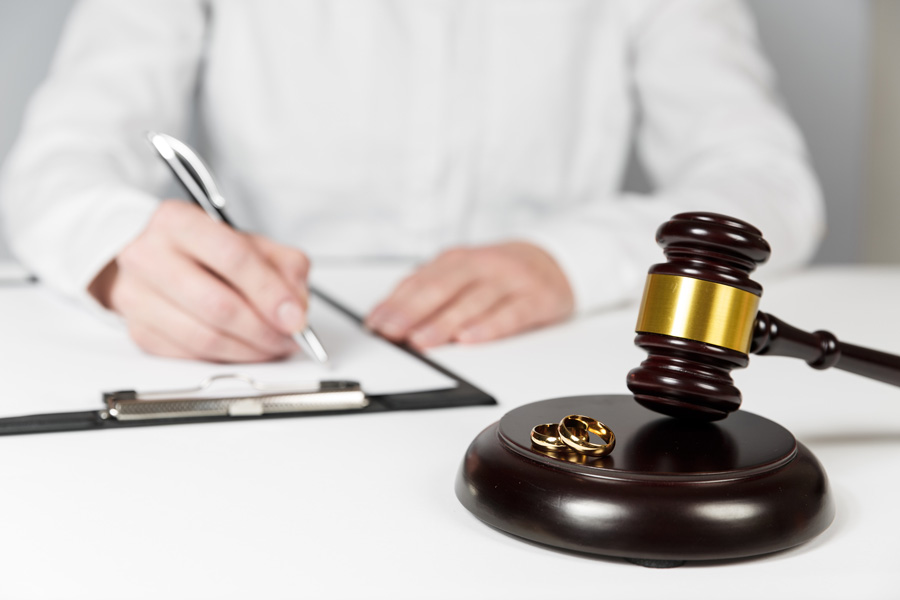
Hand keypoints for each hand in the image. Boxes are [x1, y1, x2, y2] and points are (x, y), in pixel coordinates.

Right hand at [89, 200, 308, 361]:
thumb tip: (296, 306)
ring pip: (205, 338)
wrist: (151, 257)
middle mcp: (150, 256)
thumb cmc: (203, 250)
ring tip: (273, 345)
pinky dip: (228, 358)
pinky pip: (193, 355)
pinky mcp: (139, 331)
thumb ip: (283, 265)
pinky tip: (246, 349)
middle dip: (264, 330)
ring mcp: (138, 296)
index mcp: (180, 222)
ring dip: (250, 350)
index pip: (232, 257)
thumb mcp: (249, 241)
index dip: (270, 292)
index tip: (295, 317)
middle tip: (289, 337)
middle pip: (217, 305)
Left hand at [365, 242, 573, 348]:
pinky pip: (511, 313)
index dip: (396, 302)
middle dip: (413, 311)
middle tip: (391, 332)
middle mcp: (482, 266)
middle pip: (443, 287)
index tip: (376, 324)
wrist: (554, 262)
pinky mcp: (536, 297)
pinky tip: (470, 337)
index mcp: (458, 260)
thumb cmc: (499, 274)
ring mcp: (510, 280)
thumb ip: (427, 290)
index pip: (421, 280)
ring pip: (473, 300)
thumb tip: (385, 315)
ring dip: (445, 322)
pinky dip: (490, 326)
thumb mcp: (462, 275)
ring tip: (422, 340)